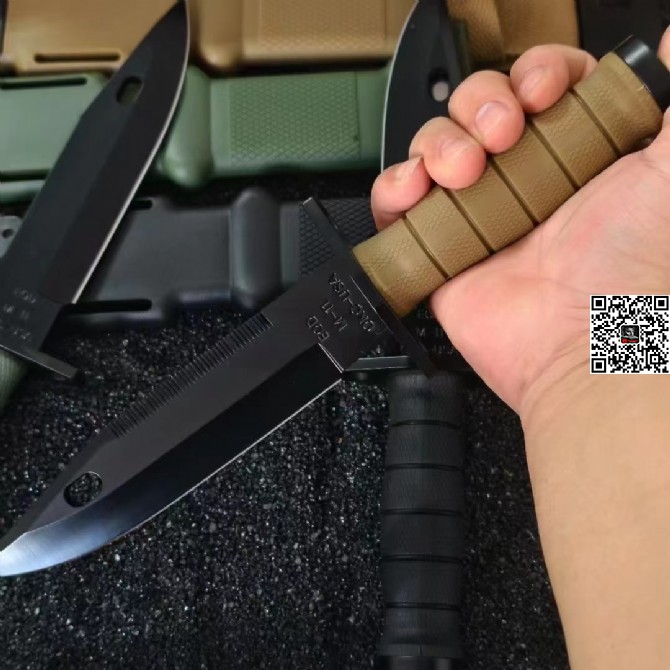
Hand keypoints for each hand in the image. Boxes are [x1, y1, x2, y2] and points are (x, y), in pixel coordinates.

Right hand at [371, 33, 669, 417]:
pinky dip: (394, 188)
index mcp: (572, 154)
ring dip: (439, 143)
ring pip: (433, 145)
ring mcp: (476, 213)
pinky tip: (416, 192)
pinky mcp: (438, 248)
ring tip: (464, 172)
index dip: (534, 74)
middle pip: (476, 107)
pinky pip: (395, 204)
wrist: (582, 346)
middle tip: (503, 134)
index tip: (543, 91)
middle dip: (480, 104)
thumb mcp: (666, 173)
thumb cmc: (629, 271)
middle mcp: (521, 179)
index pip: (538, 85)